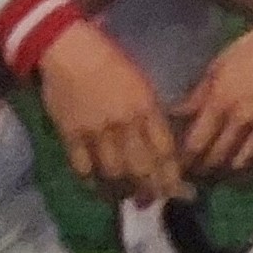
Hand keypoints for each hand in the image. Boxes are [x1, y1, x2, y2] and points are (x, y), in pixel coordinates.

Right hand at [33, 22, 186, 203]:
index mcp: (146, 107)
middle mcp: (124, 123)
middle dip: (152, 189)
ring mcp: (95, 131)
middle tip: (158, 200)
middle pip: (141, 167)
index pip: (165, 150)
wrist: (70, 52)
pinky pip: (83, 168)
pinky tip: (100, 190)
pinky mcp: (70, 136)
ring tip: (130, 198)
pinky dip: (93, 183)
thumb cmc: (111, 62)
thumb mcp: (141, 84)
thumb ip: (151, 114)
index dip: (173, 175)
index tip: (183, 192)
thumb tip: (162, 144)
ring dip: (124, 190)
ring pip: (113, 173)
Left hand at [175, 0, 252, 183]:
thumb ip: (196, 97)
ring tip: (218, 173)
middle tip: (195, 173)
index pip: (196, 144)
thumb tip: (173, 116)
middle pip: (217, 158)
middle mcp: (242, 118)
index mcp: (221, 102)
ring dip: (226, 172)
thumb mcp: (216, 68)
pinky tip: (246, 171)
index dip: (184, 161)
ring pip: (242, 162)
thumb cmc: (250, 50)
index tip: (178, 165)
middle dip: (202, 170)